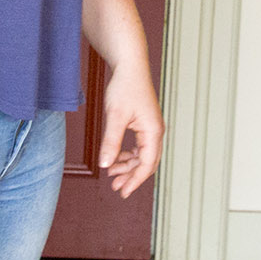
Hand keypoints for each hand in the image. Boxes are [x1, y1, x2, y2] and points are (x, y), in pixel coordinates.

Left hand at [97, 65, 162, 196]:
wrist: (129, 66)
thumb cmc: (125, 87)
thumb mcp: (115, 116)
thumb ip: (111, 142)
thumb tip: (105, 164)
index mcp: (152, 132)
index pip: (147, 164)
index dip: (135, 180)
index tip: (123, 192)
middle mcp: (155, 132)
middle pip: (147, 163)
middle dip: (132, 177)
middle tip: (115, 188)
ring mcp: (150, 128)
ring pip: (142, 156)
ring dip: (128, 167)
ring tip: (111, 174)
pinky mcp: (143, 124)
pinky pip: (139, 147)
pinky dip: (128, 156)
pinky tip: (115, 159)